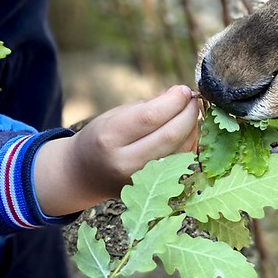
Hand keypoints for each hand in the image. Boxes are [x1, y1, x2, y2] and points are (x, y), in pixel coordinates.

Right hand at [34, 85, 199, 216]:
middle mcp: (126, 162)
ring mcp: (142, 179)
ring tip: (190, 113)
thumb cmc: (102, 137)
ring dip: (193, 127)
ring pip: (182, 149)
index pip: (151, 116)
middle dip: (189, 112)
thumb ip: (149, 105)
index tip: (183, 90)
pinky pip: (183, 161)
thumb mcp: (116, 115)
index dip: (174, 100)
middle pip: (172, 134)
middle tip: (193, 100)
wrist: (85, 175)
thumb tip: (182, 95)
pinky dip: (190, 142)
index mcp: (110, 137)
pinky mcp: (155, 188)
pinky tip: (187, 131)